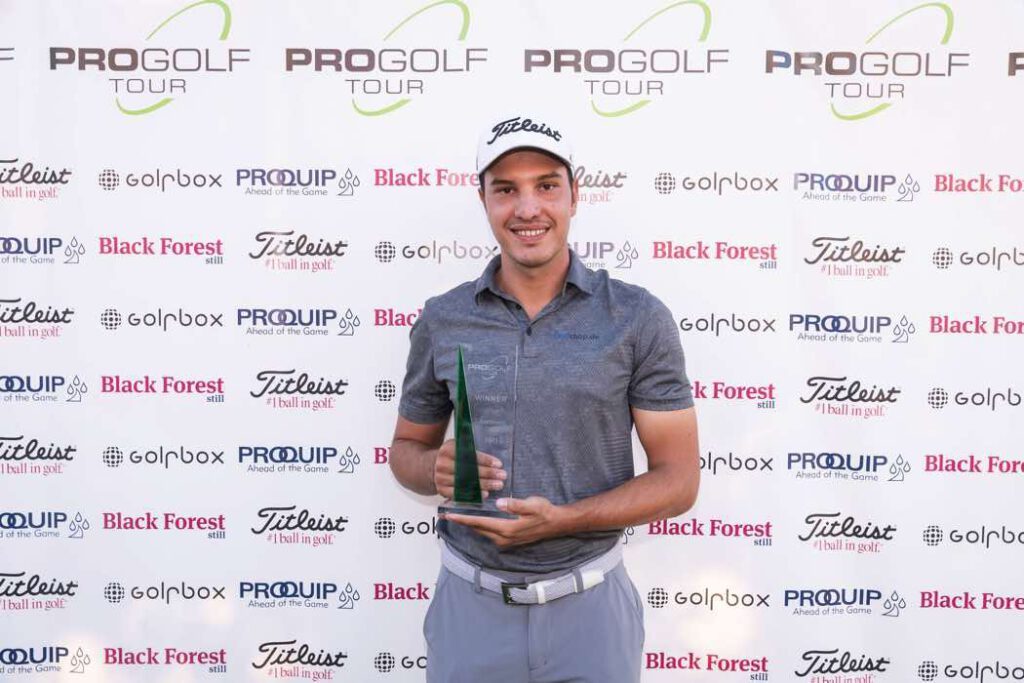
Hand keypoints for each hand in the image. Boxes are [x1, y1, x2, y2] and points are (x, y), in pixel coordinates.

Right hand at [433, 439, 505, 499]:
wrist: (432, 466)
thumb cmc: (451, 456)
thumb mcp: (457, 445)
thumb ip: (469, 446)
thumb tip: (491, 448)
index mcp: (447, 450)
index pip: (469, 455)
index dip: (485, 460)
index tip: (498, 464)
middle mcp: (442, 464)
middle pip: (468, 470)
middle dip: (488, 473)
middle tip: (502, 475)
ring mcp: (440, 478)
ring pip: (465, 483)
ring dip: (484, 485)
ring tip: (498, 485)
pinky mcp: (441, 490)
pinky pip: (459, 495)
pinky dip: (473, 495)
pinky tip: (485, 494)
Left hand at [443, 496, 569, 547]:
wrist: (556, 524)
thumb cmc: (544, 512)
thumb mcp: (532, 505)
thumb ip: (515, 504)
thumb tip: (500, 503)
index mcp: (507, 528)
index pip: (480, 523)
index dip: (463, 519)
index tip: (449, 516)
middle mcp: (503, 537)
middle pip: (477, 529)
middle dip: (462, 522)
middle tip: (446, 515)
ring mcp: (506, 540)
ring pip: (482, 532)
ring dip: (470, 525)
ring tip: (458, 516)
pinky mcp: (508, 539)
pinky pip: (489, 533)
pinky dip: (479, 527)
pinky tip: (476, 520)